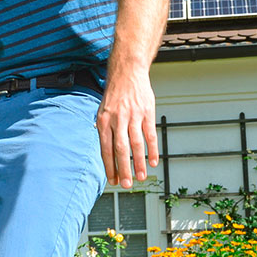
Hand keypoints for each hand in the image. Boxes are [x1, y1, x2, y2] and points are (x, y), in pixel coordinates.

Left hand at [95, 70, 157, 187]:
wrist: (127, 72)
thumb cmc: (114, 95)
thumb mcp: (103, 111)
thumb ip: (105, 131)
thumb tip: (107, 154)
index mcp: (104, 121)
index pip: (106, 149)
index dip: (109, 167)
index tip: (113, 181)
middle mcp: (117, 119)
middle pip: (121, 150)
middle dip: (124, 169)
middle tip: (127, 185)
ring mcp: (133, 116)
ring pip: (136, 144)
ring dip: (139, 163)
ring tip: (141, 177)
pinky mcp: (147, 112)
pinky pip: (150, 135)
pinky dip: (152, 150)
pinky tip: (153, 162)